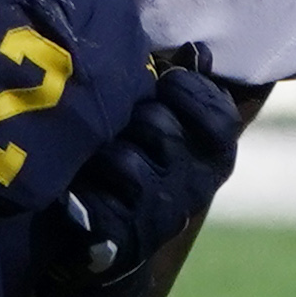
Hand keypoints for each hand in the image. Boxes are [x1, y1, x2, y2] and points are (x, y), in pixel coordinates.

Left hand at [43, 62, 240, 279]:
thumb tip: (199, 51)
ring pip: (124, 160)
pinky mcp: (122, 237)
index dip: (187, 89)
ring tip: (91, 153)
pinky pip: (95, 197)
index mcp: (215, 156)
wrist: (111, 245)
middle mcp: (196, 187)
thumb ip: (186, 90)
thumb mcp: (172, 130)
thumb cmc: (141, 166)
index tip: (165, 80)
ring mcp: (161, 216)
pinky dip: (79, 186)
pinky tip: (76, 185)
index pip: (219, 116)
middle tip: (117, 120)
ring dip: (100, 150)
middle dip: (129, 115)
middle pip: (159, 126)